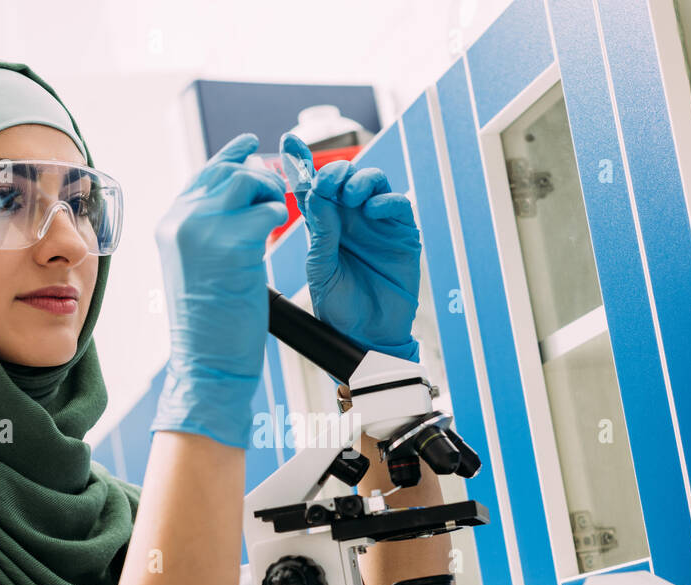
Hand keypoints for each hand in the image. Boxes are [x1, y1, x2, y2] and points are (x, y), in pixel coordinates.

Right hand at [150, 133, 287, 447]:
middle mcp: (180, 222)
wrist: (207, 365)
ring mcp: (201, 230)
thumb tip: (242, 201)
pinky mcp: (231, 245)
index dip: (230, 156)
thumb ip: (211, 232)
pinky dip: (281, 215)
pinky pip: (267, 210)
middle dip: (260, 174)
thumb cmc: (212, 328)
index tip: (249, 145)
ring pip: (245, 181)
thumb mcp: (201, 269)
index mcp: (169, 226)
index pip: (202, 174)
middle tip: (281, 188)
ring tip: (282, 212)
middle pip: (226, 171)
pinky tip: (283, 229)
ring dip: (272, 191)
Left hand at [280, 132, 421, 364]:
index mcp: (325, 226)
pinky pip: (397, 204)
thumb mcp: (320, 269)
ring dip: (360, 180)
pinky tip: (372, 211)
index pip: (312, 188)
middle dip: (336, 172)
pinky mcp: (402, 235)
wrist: (367, 337)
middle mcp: (351, 220)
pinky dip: (385, 200)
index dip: (300, 164)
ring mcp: (378, 225)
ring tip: (351, 196)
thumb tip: (314, 192)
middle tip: (329, 181)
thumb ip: (319, 232)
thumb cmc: (339, 308)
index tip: (288, 142)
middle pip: (345, 177)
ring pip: (373, 182)